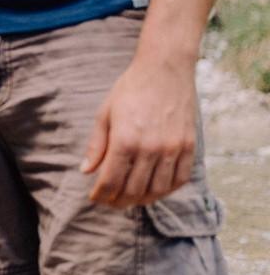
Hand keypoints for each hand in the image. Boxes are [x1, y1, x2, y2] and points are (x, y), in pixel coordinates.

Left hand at [83, 56, 197, 207]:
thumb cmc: (130, 90)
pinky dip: (167, 190)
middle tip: (110, 202)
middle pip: (134, 189)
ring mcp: (173, 149)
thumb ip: (96, 145)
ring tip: (131, 199)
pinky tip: (155, 190)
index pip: (111, 181)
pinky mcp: (189, 147)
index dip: (101, 194)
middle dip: (119, 201)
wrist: (165, 71)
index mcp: (125, 140)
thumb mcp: (105, 114)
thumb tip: (86, 171)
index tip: (95, 198)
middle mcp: (150, 148)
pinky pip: (180, 179)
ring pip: (158, 189)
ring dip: (142, 199)